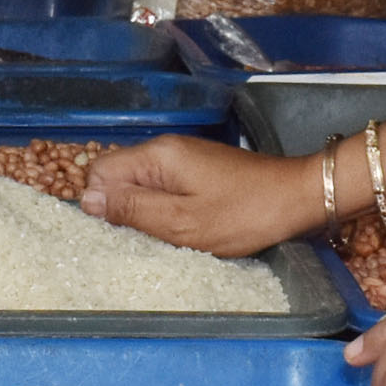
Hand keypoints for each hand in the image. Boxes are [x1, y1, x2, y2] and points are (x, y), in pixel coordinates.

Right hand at [78, 136, 319, 256]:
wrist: (299, 197)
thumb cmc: (245, 214)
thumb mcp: (184, 222)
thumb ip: (133, 210)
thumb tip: (87, 201)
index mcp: (157, 156)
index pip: (100, 171)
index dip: (101, 204)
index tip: (124, 231)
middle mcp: (165, 149)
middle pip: (118, 176)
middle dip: (123, 208)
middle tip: (149, 236)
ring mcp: (183, 157)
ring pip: (141, 183)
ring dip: (146, 210)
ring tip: (169, 234)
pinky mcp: (199, 169)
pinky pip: (163, 186)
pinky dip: (165, 207)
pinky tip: (184, 226)